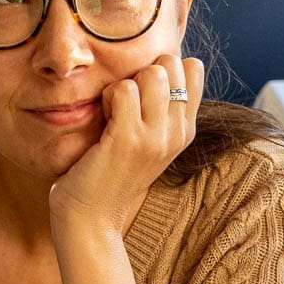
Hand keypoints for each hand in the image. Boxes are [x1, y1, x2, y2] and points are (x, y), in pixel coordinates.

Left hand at [48, 53, 204, 238]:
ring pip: (151, 73)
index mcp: (185, 130)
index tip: (142, 95)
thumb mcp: (147, 142)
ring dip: (124, 85)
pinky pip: (122, 90)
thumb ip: (159, 109)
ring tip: (113, 114)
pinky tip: (102, 121)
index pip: (193, 69)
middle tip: (124, 105)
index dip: (162, 68)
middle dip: (141, 73)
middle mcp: (177, 133)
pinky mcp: (129, 139)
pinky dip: (106, 98)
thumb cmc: (108, 176)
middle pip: (171, 63)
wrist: (91, 219)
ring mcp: (156, 137)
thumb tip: (157, 64)